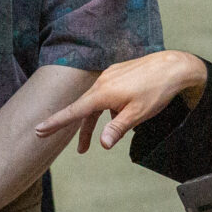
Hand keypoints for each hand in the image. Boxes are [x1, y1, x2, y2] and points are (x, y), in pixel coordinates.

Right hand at [36, 50, 208, 152]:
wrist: (173, 66)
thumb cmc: (157, 90)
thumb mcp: (138, 114)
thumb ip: (118, 128)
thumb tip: (102, 144)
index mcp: (103, 94)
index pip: (74, 112)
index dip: (56, 123)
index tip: (39, 130)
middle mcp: (102, 83)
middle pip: (84, 110)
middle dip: (79, 130)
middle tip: (67, 145)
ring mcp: (109, 77)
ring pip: (96, 103)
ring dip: (95, 122)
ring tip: (97, 142)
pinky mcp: (118, 74)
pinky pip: (107, 94)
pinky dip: (108, 109)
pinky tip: (122, 114)